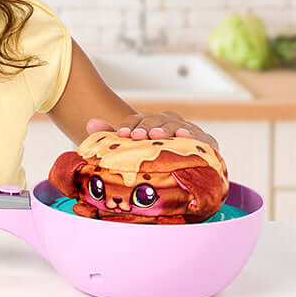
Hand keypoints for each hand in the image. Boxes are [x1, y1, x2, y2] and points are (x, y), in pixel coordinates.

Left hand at [86, 111, 218, 151]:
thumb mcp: (128, 150)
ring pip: (176, 124)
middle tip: (140, 136)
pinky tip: (186, 136)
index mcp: (147, 123)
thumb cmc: (149, 161)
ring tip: (159, 135)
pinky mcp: (206, 141)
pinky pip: (202, 136)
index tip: (123, 135)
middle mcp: (167, 123)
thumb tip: (90, 123)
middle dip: (147, 127)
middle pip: (156, 120)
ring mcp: (187, 130)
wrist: (180, 176)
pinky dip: (195, 135)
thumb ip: (109, 135)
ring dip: (167, 128)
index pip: (136, 120)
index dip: (129, 126)